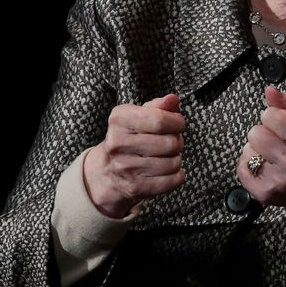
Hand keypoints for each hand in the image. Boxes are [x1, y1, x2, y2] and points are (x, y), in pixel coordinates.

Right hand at [83, 93, 186, 217]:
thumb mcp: (138, 116)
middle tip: (170, 142)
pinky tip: (166, 170)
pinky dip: (177, 175)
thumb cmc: (130, 138)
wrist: (107, 171)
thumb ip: (159, 106)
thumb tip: (173, 99)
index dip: (177, 122)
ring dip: (176, 159)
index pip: (160, 120)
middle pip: (169, 143)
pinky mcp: (135, 187)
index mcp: (119, 119)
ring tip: (166, 156)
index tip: (178, 124)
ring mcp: (125, 167)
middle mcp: (118, 143)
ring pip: (173, 163)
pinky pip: (173, 180)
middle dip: (177, 141)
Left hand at [236, 87, 285, 245]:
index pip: (271, 115)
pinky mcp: (264, 194)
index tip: (283, 127)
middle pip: (255, 132)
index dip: (274, 118)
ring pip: (247, 149)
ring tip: (273, 157)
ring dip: (257, 150)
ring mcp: (277, 180)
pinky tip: (265, 168)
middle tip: (278, 144)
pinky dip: (250, 165)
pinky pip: (242, 168)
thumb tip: (269, 90)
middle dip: (264, 134)